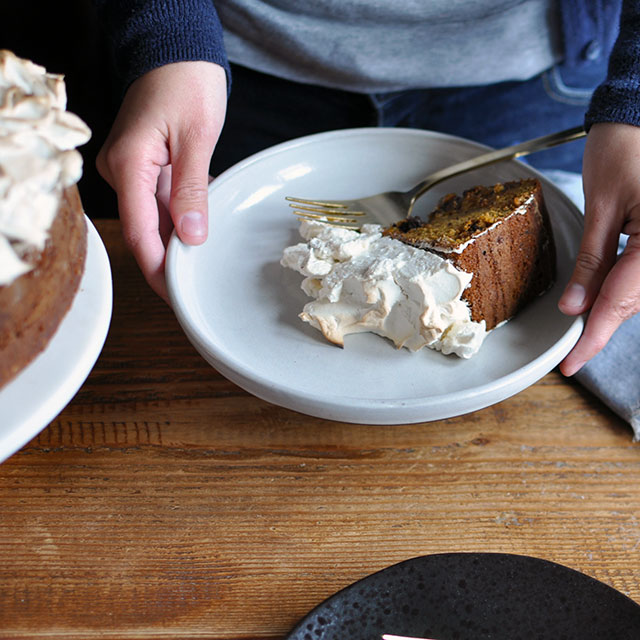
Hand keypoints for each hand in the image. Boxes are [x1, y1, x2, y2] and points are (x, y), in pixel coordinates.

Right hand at [97, 61, 227, 300]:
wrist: (178, 52)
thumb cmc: (187, 82)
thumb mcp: (196, 138)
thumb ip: (192, 190)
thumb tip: (191, 236)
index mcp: (129, 164)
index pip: (139, 231)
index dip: (157, 267)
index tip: (176, 292)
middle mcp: (123, 170)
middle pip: (144, 229)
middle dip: (170, 259)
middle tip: (196, 286)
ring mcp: (132, 169)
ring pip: (154, 218)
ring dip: (179, 238)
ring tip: (204, 262)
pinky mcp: (145, 166)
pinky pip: (161, 201)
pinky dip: (182, 215)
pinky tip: (202, 226)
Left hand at [558, 122, 639, 374]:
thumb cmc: (626, 148)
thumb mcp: (601, 208)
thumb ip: (592, 262)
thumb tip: (575, 307)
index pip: (621, 301)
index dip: (594, 338)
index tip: (571, 363)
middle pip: (634, 300)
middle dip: (601, 322)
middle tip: (572, 346)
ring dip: (613, 305)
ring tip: (582, 320)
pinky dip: (624, 286)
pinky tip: (603, 290)